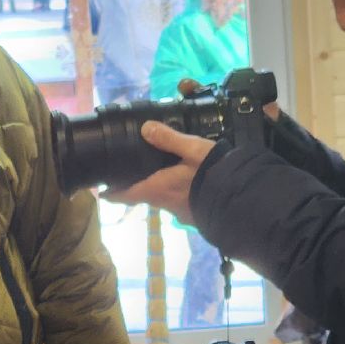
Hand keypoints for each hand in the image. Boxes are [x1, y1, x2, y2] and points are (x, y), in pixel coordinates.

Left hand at [99, 121, 216, 224]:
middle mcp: (166, 204)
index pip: (126, 195)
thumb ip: (169, 139)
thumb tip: (145, 128)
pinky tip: (187, 185)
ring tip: (160, 176)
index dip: (112, 194)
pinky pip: (180, 203)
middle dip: (137, 187)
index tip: (101, 193)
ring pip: (164, 200)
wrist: (242, 199)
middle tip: (132, 175)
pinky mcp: (197, 215)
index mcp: (157, 189)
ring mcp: (182, 213)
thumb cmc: (213, 173)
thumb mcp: (192, 149)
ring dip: (159, 190)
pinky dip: (177, 194)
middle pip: (145, 196)